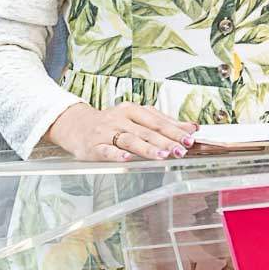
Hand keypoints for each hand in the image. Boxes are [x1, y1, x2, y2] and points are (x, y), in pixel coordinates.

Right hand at [46, 102, 197, 161]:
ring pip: (129, 139)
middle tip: (180, 150)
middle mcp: (120, 119)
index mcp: (132, 110)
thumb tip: (192, 127)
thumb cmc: (112, 124)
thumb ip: (163, 123)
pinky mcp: (94, 146)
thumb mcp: (137, 119)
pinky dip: (117, 154)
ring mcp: (106, 132)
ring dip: (147, 148)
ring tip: (162, 155)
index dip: (174, 130)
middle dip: (165, 141)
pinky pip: (106, 150)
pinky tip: (127, 159)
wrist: (76, 126)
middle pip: (146, 130)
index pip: (157, 121)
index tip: (190, 138)